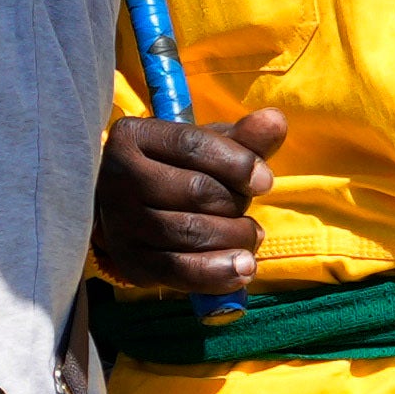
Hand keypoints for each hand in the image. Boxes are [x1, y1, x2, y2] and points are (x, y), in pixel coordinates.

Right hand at [93, 109, 271, 302]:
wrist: (129, 209)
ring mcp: (120, 222)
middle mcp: (118, 177)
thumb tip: (276, 121)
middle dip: (237, 202)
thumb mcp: (206, 148)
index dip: (238, 164)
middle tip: (246, 208)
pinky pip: (179, 271)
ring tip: (250, 236)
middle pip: (197, 191)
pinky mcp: (129, 262)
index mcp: (134, 136)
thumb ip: (243, 137)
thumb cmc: (177, 170)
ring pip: (192, 232)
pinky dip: (218, 273)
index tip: (265, 181)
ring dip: (236, 238)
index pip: (193, 145)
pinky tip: (242, 269)